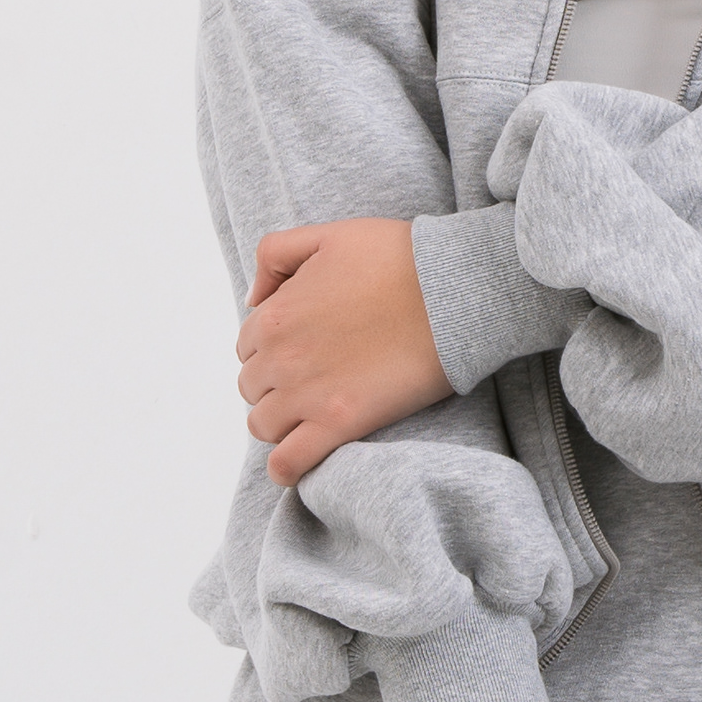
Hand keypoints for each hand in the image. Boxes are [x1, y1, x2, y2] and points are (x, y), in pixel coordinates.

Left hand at [239, 218, 451, 481]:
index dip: (274, 347)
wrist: (453, 290)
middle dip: (276, 383)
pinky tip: (298, 459)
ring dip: (281, 421)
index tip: (306, 347)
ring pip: (263, 425)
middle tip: (318, 375)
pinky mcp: (339, 424)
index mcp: (274, 315)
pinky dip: (286, 467)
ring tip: (314, 412)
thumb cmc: (399, 258)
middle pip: (253, 386)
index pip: (248, 346)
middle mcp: (281, 358)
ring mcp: (307, 395)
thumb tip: (253, 298)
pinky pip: (289, 463)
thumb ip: (275, 255)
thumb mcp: (328, 234)